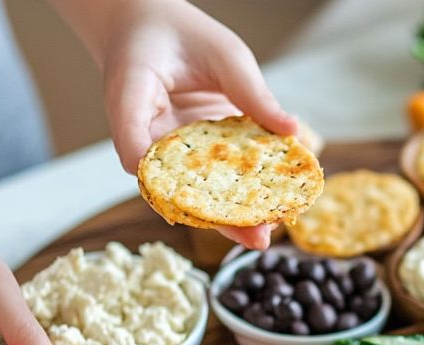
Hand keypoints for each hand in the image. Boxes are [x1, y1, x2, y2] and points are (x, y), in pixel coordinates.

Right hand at [98, 0, 297, 248]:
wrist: (150, 28)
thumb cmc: (178, 33)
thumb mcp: (223, 53)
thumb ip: (252, 92)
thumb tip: (293, 131)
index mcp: (130, 100)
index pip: (135, 149)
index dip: (161, 180)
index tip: (193, 202)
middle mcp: (144, 136)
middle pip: (171, 187)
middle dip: (216, 218)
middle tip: (256, 238)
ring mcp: (166, 150)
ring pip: (193, 192)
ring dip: (230, 217)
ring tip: (265, 236)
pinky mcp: (186, 154)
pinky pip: (209, 182)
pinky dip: (237, 198)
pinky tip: (269, 212)